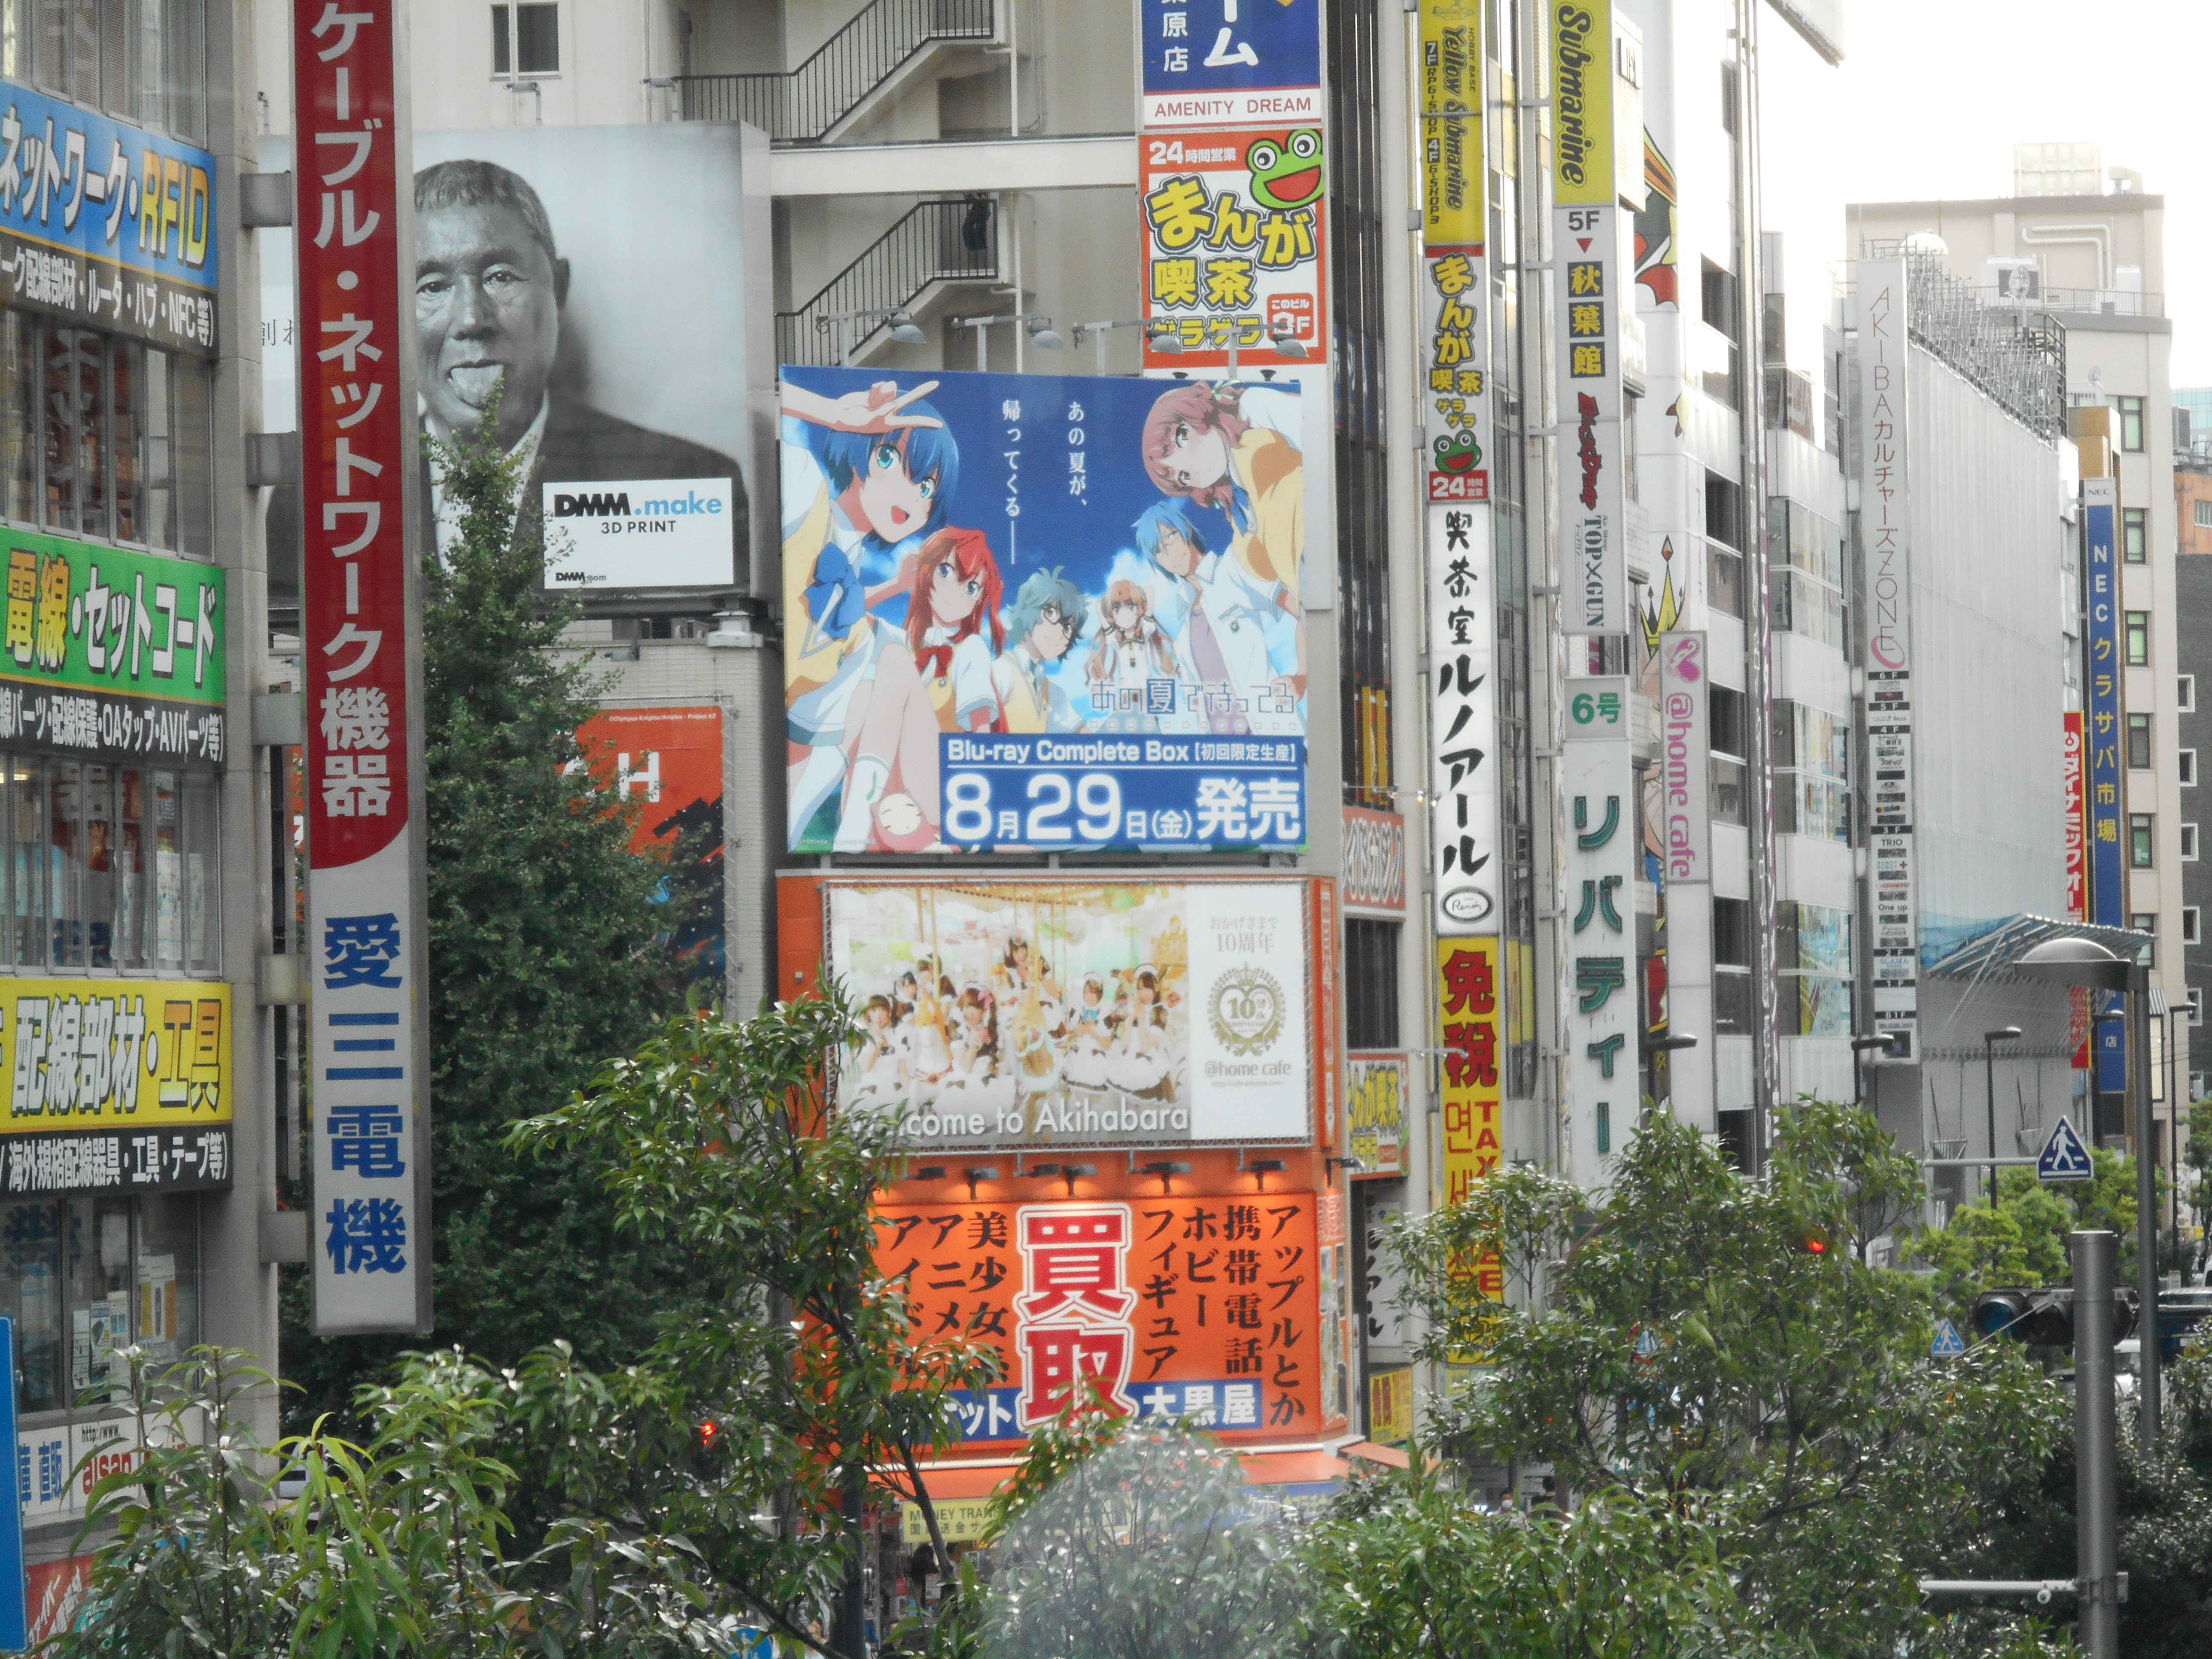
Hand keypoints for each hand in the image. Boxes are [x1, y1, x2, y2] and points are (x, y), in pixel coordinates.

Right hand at [821, 380, 943, 432]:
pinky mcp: (878, 391)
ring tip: (869, 405)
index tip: (940, 425)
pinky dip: (873, 391)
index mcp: (892, 422)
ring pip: (890, 389)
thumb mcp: (870, 422)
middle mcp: (891, 409)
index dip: (925, 423)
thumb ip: (882, 412)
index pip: (912, 421)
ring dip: (878, 396)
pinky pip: (880, 385)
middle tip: (936, 383)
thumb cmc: (855, 422)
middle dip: (922, 391)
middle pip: (910, 398)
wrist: (842, 413)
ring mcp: (885, 399)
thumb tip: (893, 402)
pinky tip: (867, 398)